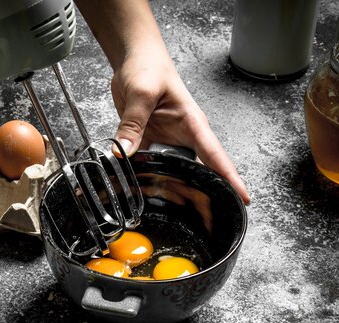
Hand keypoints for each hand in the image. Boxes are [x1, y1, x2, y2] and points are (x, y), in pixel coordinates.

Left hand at [75, 0, 250, 204]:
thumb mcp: (141, 95)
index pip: (215, 155)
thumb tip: (124, 153)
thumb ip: (133, 124)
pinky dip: (138, 174)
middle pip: (197, 169)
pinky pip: (145, 163)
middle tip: (205, 218)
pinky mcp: (149, 141)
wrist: (133, 59)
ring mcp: (166, 140)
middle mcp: (183, 135)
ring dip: (165, 186)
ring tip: (165, 211)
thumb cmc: (148, 68)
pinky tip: (131, 188)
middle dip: (201, 192)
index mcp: (192, 124)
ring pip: (169, 170)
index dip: (230, 178)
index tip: (243, 198)